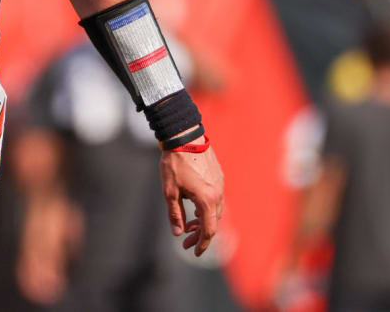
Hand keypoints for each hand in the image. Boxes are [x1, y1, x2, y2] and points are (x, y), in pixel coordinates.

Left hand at [160, 142, 223, 256]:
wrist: (184, 137)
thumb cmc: (175, 163)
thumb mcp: (170, 191)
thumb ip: (175, 214)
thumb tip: (178, 233)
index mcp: (207, 200)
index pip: (208, 230)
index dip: (202, 244)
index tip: (195, 252)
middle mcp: (217, 194)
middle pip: (212, 222)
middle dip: (199, 234)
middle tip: (185, 242)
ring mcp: (220, 185)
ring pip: (214, 211)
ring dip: (202, 221)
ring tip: (188, 225)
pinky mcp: (218, 177)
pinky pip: (215, 199)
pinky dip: (206, 208)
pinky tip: (194, 208)